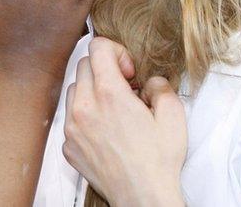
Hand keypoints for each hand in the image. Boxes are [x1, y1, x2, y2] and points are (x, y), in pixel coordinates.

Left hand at [64, 38, 185, 206]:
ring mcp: (72, 127)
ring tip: (114, 110)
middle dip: (105, 70)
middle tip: (125, 90)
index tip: (128, 72)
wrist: (142, 196)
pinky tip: (105, 131)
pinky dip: (84, 116)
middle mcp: (84, 107)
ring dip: (92, 91)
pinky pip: (70, 117)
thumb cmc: (158, 160)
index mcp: (109, 95)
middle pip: (84, 66)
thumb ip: (160, 86)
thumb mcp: (173, 115)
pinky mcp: (67, 145)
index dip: (117, 53)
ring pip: (73, 90)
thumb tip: (149, 82)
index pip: (98, 48)